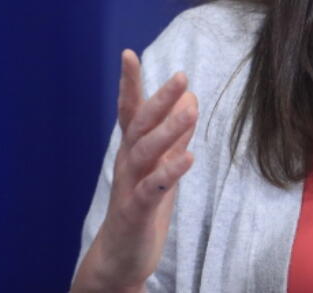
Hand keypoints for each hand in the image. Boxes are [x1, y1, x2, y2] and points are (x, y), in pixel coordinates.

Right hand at [72, 50, 198, 291]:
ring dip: (169, 130)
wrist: (120, 258)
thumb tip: (189, 100)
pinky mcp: (136, 211)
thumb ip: (174, 136)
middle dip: (159, 99)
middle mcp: (127, 163)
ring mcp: (129, 187)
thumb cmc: (142, 207)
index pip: (130, 111)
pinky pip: (152, 189)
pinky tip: (189, 158)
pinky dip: (170, 172)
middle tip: (181, 75)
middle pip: (140, 125)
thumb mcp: (161, 167)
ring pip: (146, 152)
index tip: (129, 54)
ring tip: (191, 109)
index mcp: (132, 150)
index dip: (130, 83)